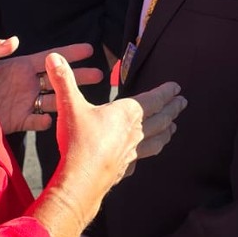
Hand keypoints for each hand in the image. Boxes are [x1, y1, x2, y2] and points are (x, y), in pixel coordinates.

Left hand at [0, 38, 104, 133]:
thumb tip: (15, 41)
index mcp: (20, 66)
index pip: (50, 58)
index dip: (69, 53)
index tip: (89, 49)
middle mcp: (26, 83)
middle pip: (59, 79)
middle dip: (79, 76)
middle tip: (101, 75)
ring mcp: (24, 102)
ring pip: (54, 99)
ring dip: (70, 98)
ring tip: (88, 100)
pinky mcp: (18, 120)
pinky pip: (37, 121)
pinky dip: (45, 121)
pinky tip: (51, 120)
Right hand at [50, 55, 183, 191]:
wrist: (80, 180)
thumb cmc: (79, 141)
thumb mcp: (70, 106)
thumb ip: (64, 81)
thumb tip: (54, 56)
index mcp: (126, 114)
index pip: (153, 100)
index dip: (165, 93)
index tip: (177, 88)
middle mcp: (135, 132)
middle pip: (160, 119)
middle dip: (172, 109)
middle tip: (183, 103)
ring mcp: (132, 153)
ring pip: (156, 141)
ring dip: (166, 132)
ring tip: (173, 128)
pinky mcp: (125, 168)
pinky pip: (141, 159)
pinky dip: (146, 154)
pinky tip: (143, 156)